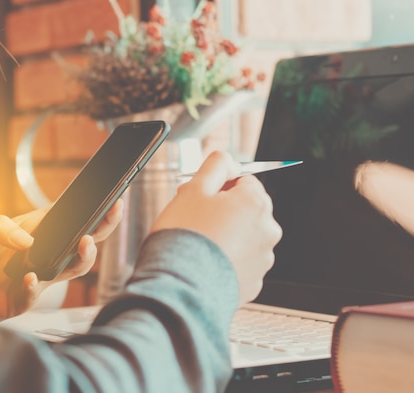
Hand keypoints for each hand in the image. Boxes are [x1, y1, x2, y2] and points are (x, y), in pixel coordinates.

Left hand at [0, 200, 122, 319]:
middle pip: (85, 244)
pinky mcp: (19, 300)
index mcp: (38, 233)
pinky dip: (34, 288)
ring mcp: (36, 279)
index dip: (95, 209)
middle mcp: (44, 256)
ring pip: (73, 270)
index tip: (112, 196)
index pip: (73, 220)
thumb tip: (28, 241)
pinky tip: (29, 277)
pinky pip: (33, 296)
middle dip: (103, 227)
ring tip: (84, 241)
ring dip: (84, 257)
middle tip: (113, 211)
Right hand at [151, 151, 281, 304]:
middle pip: (245, 209)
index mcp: (256, 204)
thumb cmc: (184, 237)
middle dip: (222, 210)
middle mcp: (267, 231)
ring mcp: (262, 260)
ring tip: (197, 245)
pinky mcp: (252, 283)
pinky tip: (203, 263)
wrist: (180, 286)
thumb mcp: (194, 188)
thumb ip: (215, 165)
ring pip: (242, 237)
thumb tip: (228, 160)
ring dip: (224, 236)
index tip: (200, 197)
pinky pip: (239, 263)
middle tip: (193, 219)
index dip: (219, 186)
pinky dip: (224, 260)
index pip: (244, 180)